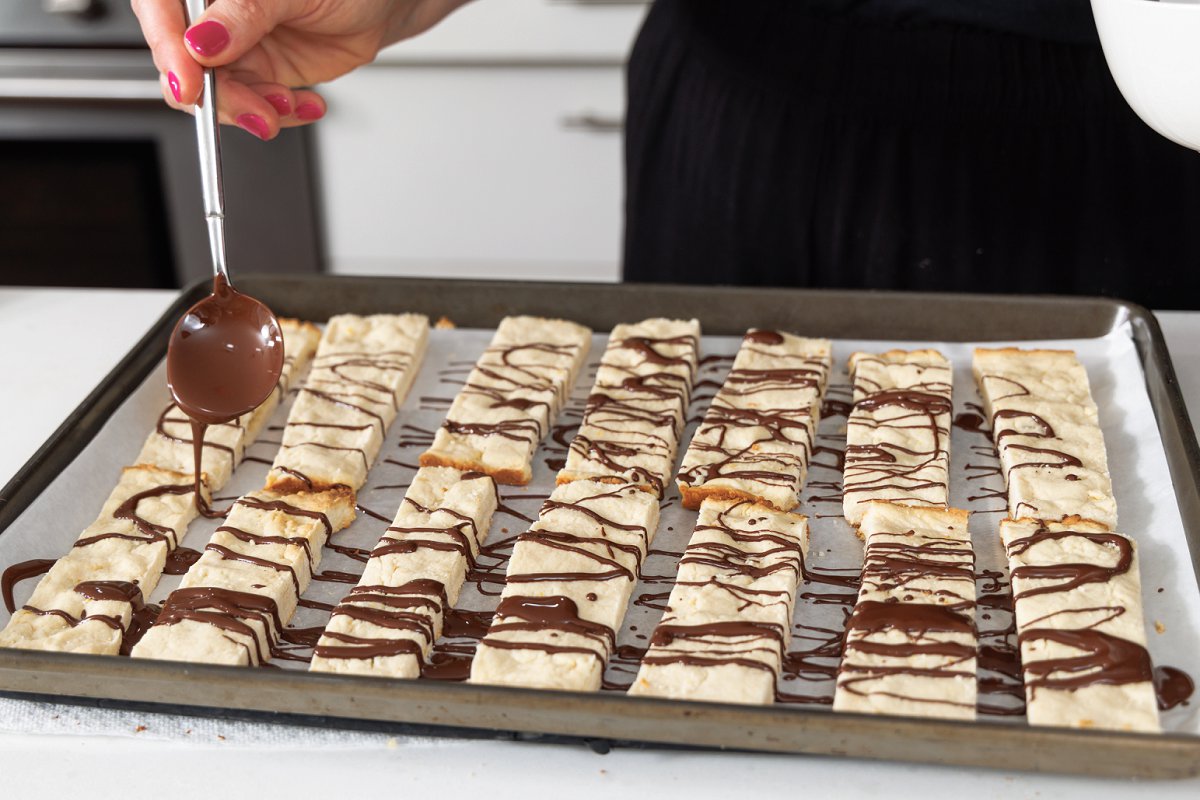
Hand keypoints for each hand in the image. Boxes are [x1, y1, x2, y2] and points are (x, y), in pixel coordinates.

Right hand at [132, 0, 468, 139]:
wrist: (383, 6)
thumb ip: (247, 14)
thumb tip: (202, 42)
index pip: (162, 10)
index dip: (168, 48)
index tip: (189, 84)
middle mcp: (213, 11)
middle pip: (182, 59)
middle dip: (219, 95)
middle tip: (256, 112)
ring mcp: (232, 43)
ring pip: (215, 91)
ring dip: (252, 108)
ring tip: (289, 105)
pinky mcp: (257, 71)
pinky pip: (248, 104)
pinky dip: (275, 113)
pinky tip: (305, 104)